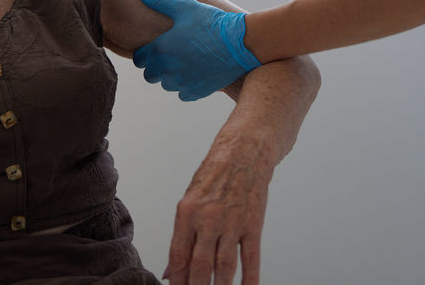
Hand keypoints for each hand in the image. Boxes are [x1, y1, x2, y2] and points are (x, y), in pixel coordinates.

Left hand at [132, 0, 260, 100]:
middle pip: (150, 75)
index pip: (139, 59)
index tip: (154, 48)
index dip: (144, 53)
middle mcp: (168, 69)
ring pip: (166, 85)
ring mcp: (182, 82)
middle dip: (155, 66)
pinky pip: (182, 93)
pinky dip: (186, 85)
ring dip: (170, 76)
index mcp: (160, 49)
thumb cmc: (211, 22)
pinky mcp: (196, 92)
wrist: (240, 43)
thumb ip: (159, 0)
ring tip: (184, 62)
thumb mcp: (184, 7)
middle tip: (169, 55)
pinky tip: (195, 72)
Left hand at [165, 138, 271, 284]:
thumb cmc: (214, 176)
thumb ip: (181, 239)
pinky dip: (250, 278)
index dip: (177, 280)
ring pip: (224, 266)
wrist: (244, 152)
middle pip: (200, 265)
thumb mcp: (189, 202)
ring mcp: (232, 222)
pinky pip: (251, 257)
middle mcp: (208, 219)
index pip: (179, 256)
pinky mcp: (253, 224)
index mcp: (187, 213)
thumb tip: (171, 272)